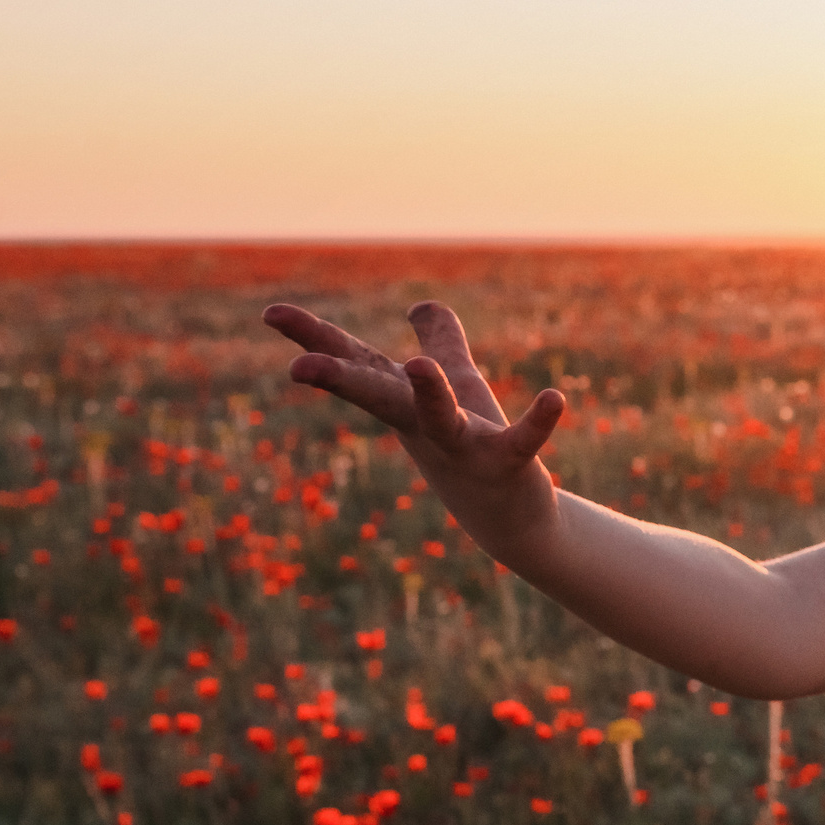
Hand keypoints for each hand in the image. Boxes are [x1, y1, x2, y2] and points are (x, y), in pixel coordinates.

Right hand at [263, 300, 566, 544]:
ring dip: (430, 395)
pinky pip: (522, 441)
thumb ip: (441, 342)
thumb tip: (421, 306)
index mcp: (406, 402)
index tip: (269, 313)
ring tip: (420, 366)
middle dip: (340, 380)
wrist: (510, 518)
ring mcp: (462, 449)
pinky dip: (538, 423)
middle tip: (299, 368)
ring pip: (440, 420)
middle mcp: (424, 426)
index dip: (314, 339)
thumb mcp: (457, 385)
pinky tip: (554, 397)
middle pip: (377, 396)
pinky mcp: (507, 466)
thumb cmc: (474, 446)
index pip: (356, 363)